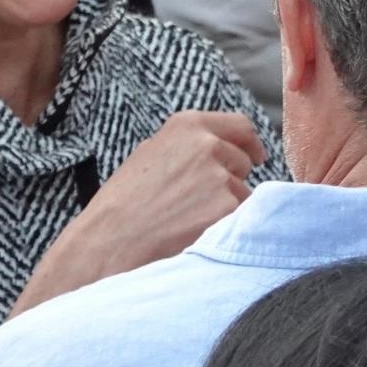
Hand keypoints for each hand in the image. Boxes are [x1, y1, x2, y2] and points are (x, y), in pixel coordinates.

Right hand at [9, 110, 264, 315]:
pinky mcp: (226, 208)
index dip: (250, 144)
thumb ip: (188, 146)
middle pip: (243, 162)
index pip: (240, 126)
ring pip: (243, 193)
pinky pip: (240, 218)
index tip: (256, 156)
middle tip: (199, 203)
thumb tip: (222, 150)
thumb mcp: (151, 155)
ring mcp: (219, 177)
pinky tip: (195, 233)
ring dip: (226, 207)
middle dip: (232, 180)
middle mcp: (208, 145)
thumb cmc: (123, 203)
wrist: (110, 241)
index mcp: (188, 126)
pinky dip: (225, 227)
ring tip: (188, 221)